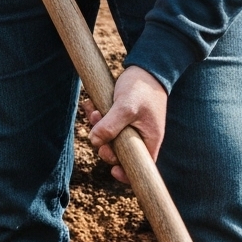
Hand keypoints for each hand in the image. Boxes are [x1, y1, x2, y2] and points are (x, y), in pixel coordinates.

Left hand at [85, 66, 168, 184]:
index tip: (113, 169)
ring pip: (109, 139)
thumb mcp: (126, 107)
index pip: (141, 168)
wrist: (146, 67)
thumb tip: (95, 142)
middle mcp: (141, 138)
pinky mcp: (121, 120)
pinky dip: (97, 118)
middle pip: (118, 154)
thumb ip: (111, 125)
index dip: (126, 174)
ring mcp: (130, 129)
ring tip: (94, 111)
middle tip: (97, 127)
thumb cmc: (141, 88)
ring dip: (97, 128)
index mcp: (149, 140)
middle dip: (104, 143)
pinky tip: (92, 106)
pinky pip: (106, 126)